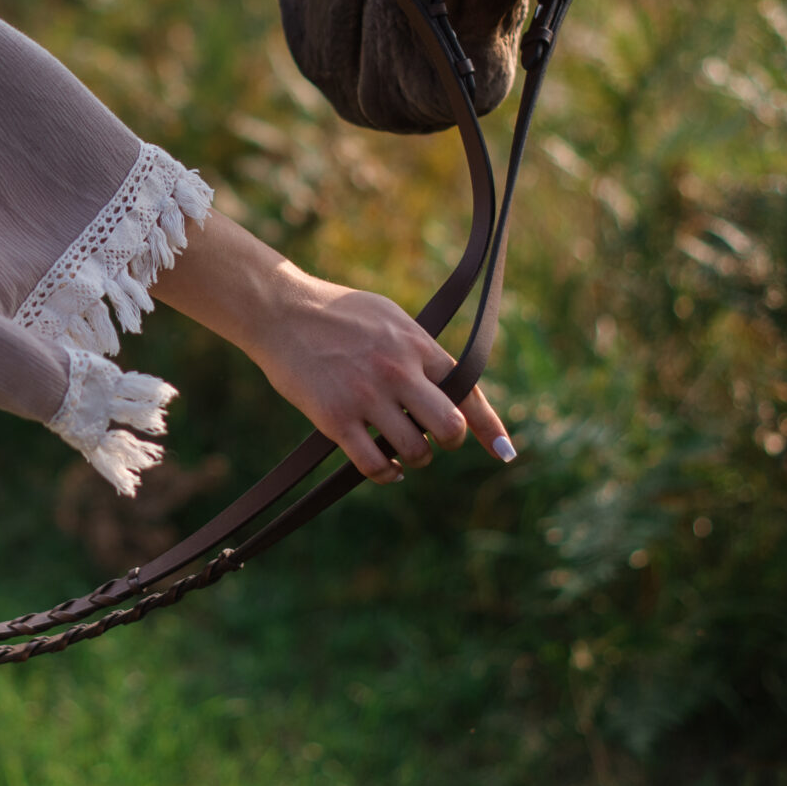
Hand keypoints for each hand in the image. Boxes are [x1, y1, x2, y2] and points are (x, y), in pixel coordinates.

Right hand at [152, 211, 512, 483]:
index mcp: (417, 345)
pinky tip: (387, 470)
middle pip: (450, 428)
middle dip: (448, 440)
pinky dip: (387, 474)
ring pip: (415, 451)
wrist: (281, 310)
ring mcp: (368, 396)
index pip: (468, 391)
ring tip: (403, 452)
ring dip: (415, 458)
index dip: (491, 428)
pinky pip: (374, 464)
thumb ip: (419, 349)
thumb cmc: (335, 312)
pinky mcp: (336, 418)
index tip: (505, 453)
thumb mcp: (389, 317)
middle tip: (435, 441)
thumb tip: (447, 379)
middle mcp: (399, 371)